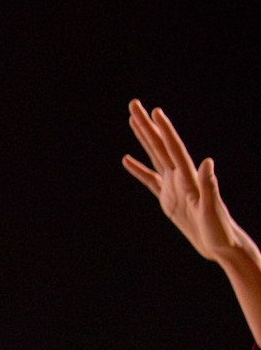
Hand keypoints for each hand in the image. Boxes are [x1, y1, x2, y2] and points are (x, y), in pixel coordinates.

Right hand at [123, 100, 253, 263]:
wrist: (222, 245)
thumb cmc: (221, 230)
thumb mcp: (213, 210)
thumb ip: (210, 185)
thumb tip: (208, 161)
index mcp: (190, 178)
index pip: (174, 148)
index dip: (164, 130)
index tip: (154, 111)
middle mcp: (181, 176)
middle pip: (160, 145)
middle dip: (147, 125)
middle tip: (135, 104)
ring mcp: (174, 186)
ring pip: (155, 156)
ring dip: (144, 138)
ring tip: (132, 120)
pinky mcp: (168, 199)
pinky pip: (150, 179)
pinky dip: (138, 169)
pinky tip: (127, 159)